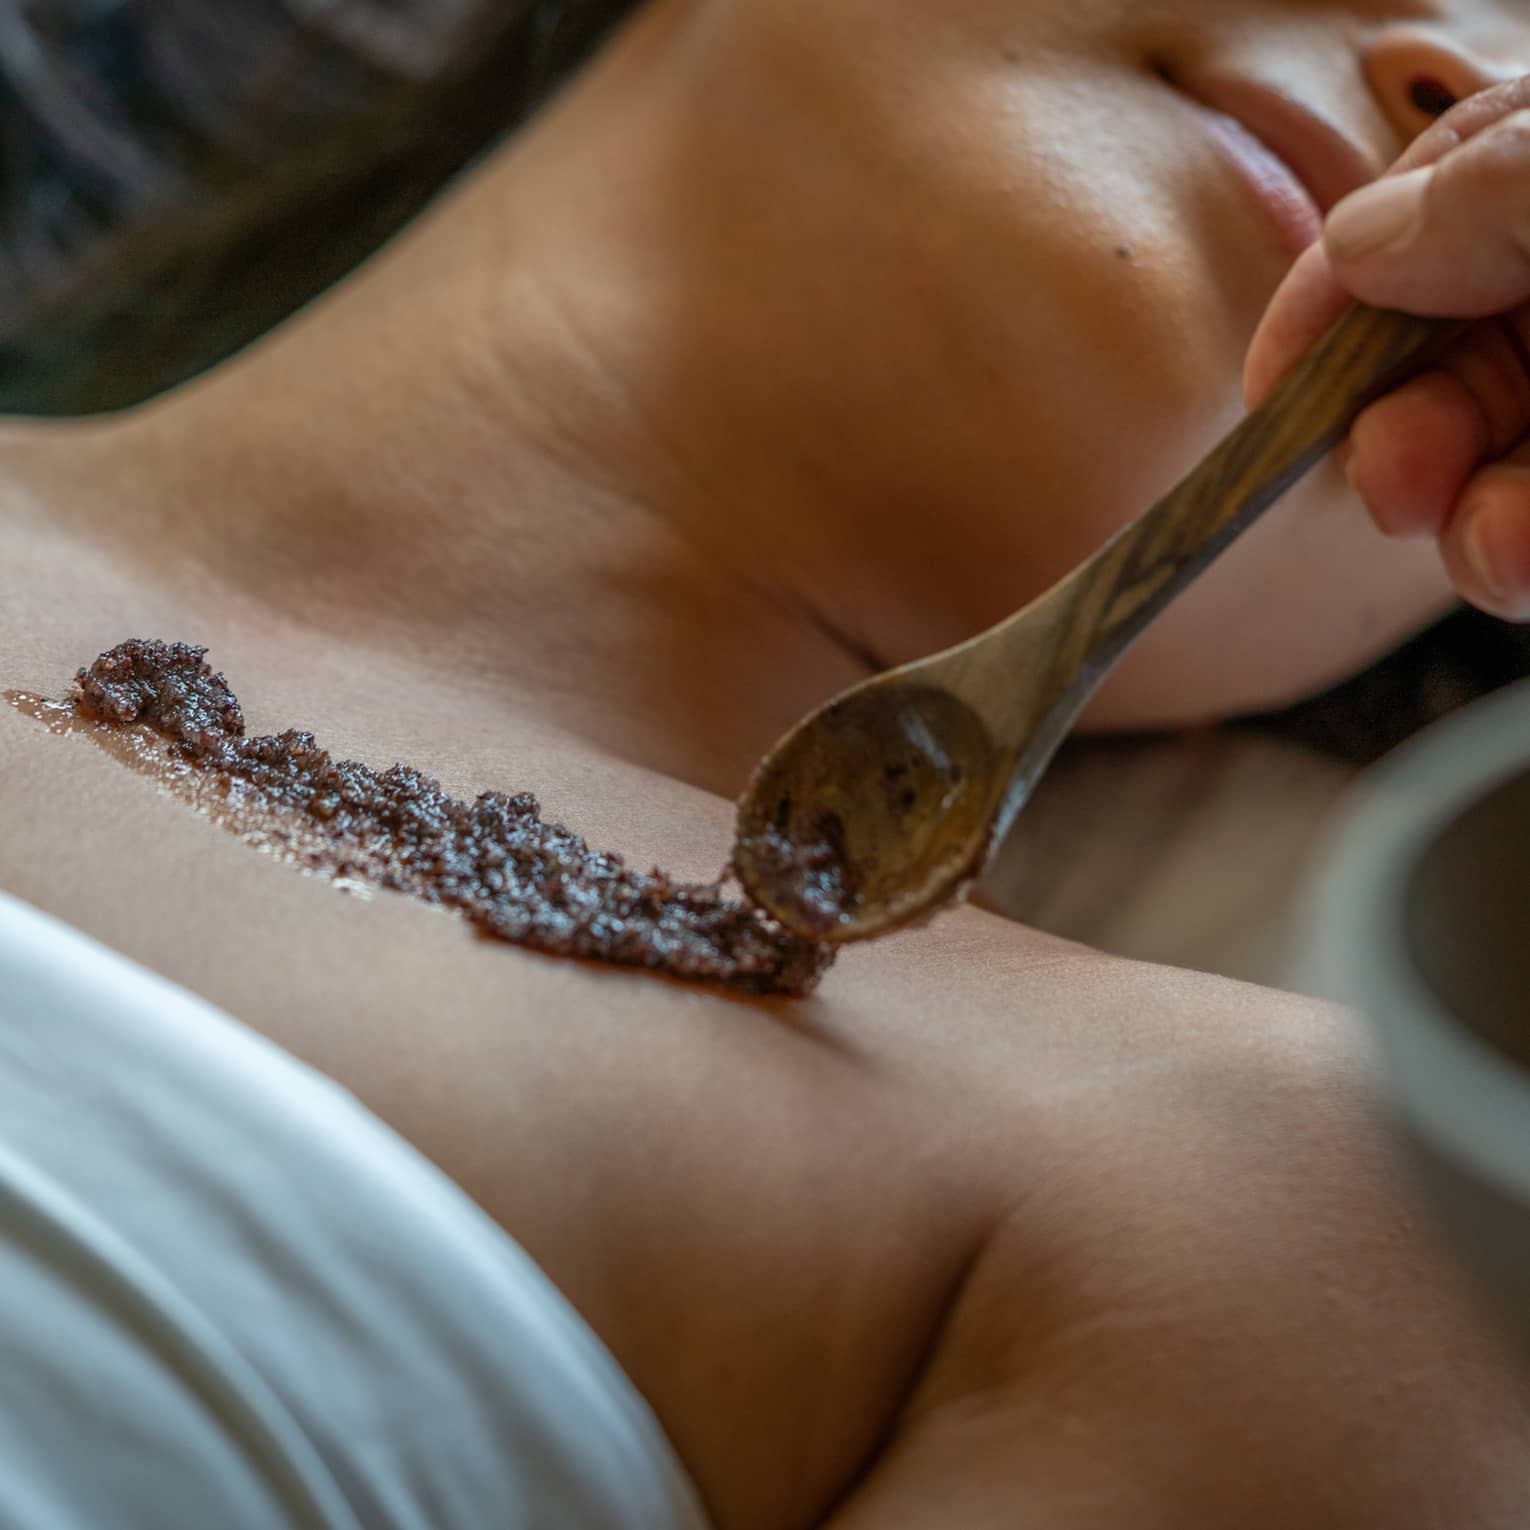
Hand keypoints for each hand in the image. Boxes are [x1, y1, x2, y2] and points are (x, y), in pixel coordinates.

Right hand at [1245, 78, 1529, 619]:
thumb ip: (1500, 185)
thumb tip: (1361, 241)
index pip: (1422, 217)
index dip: (1333, 302)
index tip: (1271, 388)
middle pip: (1443, 352)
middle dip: (1401, 430)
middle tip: (1391, 487)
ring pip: (1493, 456)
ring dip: (1467, 519)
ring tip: (1493, 556)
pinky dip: (1513, 556)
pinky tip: (1509, 568)